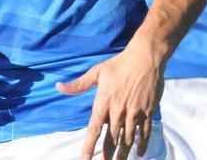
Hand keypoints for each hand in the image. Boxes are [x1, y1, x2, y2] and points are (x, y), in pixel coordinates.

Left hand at [57, 40, 162, 158]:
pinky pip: (144, 132)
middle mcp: (118, 111)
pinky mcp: (148, 111)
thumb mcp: (97, 72)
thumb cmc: (119, 64)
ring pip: (128, 139)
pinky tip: (139, 152)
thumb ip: (78, 84)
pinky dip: (142, 144)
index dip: (88, 146)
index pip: (94, 129)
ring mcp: (134, 112)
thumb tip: (58, 87)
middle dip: (107, 155)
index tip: (85, 159)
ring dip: (123, 153)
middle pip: (112, 139)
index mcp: (104, 102)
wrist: (145, 57)